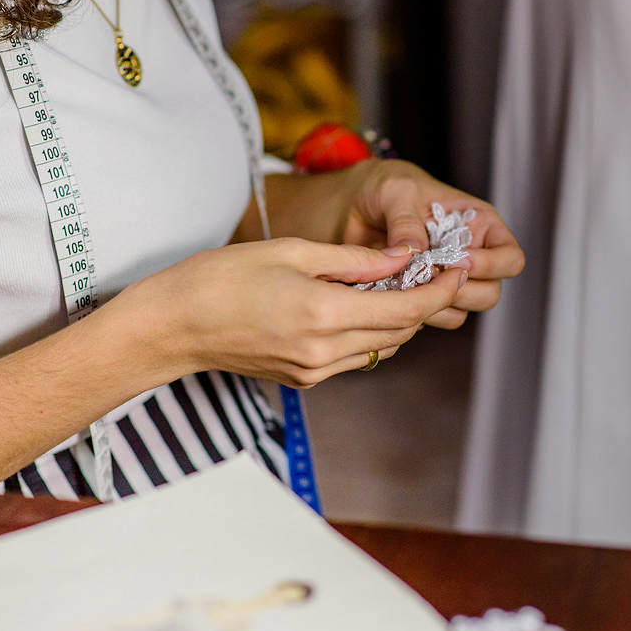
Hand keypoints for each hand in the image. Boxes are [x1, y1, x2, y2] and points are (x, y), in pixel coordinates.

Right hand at [115, 237, 464, 387]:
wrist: (173, 326)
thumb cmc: (221, 278)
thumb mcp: (292, 252)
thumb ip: (353, 260)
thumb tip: (401, 259)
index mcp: (324, 314)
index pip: (405, 309)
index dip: (439, 290)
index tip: (457, 270)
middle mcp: (325, 351)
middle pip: (400, 331)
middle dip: (425, 301)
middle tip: (435, 270)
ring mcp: (315, 370)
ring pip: (381, 347)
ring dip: (398, 319)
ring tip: (400, 284)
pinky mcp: (304, 379)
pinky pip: (355, 356)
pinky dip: (369, 332)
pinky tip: (361, 305)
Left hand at [340, 160, 524, 328]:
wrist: (350, 204)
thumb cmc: (384, 186)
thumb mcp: (396, 191)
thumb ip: (406, 221)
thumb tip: (416, 252)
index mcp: (478, 226)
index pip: (511, 259)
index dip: (492, 265)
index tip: (459, 258)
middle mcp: (469, 256)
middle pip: (490, 293)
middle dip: (460, 290)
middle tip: (428, 275)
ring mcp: (445, 280)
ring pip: (461, 311)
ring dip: (435, 303)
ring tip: (407, 281)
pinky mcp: (421, 296)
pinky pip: (429, 316)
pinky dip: (414, 310)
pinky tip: (394, 290)